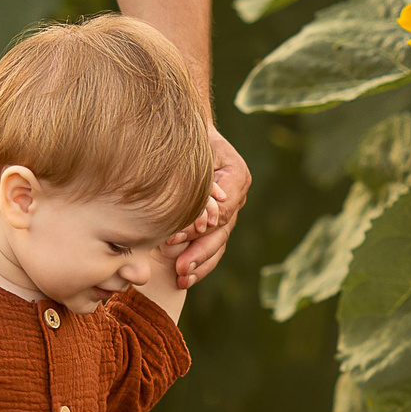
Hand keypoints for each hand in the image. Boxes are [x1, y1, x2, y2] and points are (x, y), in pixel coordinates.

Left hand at [168, 126, 251, 288]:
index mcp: (237, 176)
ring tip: (181, 278)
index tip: (173, 239)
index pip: (221, 210)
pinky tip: (184, 279)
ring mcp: (229, 212)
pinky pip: (212, 248)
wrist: (189, 132)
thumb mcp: (194, 147)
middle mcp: (236, 197)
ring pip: (218, 243)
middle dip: (199, 252)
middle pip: (221, 231)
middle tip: (180, 268)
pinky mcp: (217, 222)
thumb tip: (200, 216)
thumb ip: (199, 177)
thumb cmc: (188, 137)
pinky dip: (199, 264)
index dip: (198, 227)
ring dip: (200, 264)